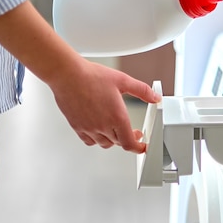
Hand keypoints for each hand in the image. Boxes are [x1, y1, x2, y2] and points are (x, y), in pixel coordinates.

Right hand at [0, 1, 160, 152]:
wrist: (67, 75)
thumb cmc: (91, 76)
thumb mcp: (123, 80)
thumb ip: (142, 90)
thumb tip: (155, 98)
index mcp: (117, 117)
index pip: (129, 143)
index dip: (138, 148)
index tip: (142, 146)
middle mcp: (103, 126)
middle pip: (118, 143)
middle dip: (127, 139)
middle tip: (133, 132)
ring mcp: (88, 128)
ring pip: (104, 143)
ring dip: (112, 139)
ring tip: (115, 129)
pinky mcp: (77, 126)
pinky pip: (89, 141)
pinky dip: (96, 139)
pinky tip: (98, 129)